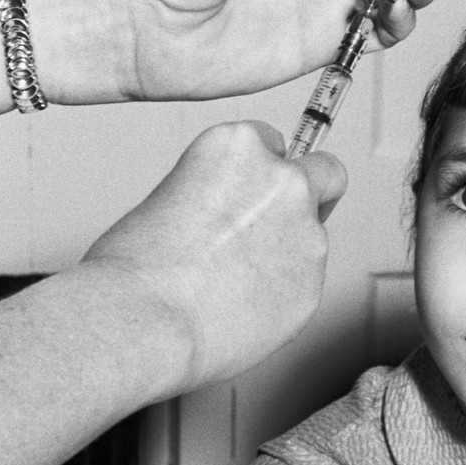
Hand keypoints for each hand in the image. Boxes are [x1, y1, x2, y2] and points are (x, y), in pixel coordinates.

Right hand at [78, 121, 338, 394]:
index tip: (251, 191)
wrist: (148, 320)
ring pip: (314, 237)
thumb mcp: (172, 194)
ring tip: (234, 281)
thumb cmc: (139, 267)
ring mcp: (308, 233)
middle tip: (284, 221)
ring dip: (289, 252)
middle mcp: (284, 182)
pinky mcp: (316, 283)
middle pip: (326, 173)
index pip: (274, 143)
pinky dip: (283, 291)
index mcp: (239, 147)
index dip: (261, 171)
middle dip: (314, 192)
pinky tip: (243, 304)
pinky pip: (305, 283)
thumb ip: (223, 193)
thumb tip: (239, 214)